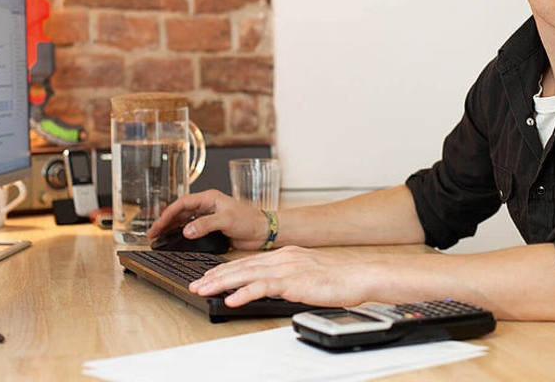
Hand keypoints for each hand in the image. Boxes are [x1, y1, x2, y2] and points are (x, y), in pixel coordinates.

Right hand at [146, 190, 268, 249]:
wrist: (263, 231)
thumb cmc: (250, 219)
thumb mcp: (227, 220)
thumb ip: (206, 224)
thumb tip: (187, 230)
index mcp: (209, 198)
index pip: (182, 204)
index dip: (167, 214)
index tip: (158, 226)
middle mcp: (207, 206)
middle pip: (179, 212)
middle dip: (165, 222)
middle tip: (153, 234)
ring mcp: (208, 218)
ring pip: (184, 221)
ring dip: (171, 229)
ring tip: (159, 238)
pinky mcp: (211, 229)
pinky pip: (192, 231)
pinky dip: (181, 235)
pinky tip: (175, 241)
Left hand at [189, 246, 382, 307]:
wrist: (358, 276)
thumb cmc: (339, 279)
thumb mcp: (307, 274)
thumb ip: (288, 277)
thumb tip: (273, 286)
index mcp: (286, 255)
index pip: (249, 261)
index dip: (226, 268)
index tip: (209, 275)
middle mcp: (283, 258)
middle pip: (242, 266)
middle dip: (216, 275)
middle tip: (196, 283)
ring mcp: (287, 268)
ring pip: (246, 274)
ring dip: (222, 283)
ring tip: (204, 290)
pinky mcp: (293, 282)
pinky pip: (263, 287)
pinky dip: (244, 292)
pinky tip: (231, 299)